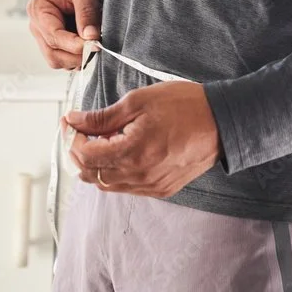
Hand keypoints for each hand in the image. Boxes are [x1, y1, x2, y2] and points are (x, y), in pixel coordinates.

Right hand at [27, 0, 105, 69]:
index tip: (94, 45)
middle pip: (52, 53)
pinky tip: (88, 45)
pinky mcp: (54, 43)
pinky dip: (77, 58)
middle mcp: (37, 24)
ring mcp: (43, 35)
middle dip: (76, 54)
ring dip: (77, 58)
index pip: (53, 35)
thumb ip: (87, 13)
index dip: (74, 44)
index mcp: (39, 8)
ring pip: (57, 60)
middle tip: (97, 47)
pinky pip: (63, 59)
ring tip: (93, 44)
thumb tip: (90, 38)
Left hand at [63, 80, 222, 196]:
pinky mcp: (161, 189)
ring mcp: (151, 186)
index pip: (85, 155)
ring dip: (96, 164)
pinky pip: (126, 187)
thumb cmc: (184, 105)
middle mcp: (139, 176)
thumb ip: (102, 117)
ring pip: (107, 184)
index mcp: (132, 152)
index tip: (69, 122)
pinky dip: (114, 172)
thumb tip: (75, 121)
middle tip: (80, 129)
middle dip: (79, 152)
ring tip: (99, 139)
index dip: (71, 138)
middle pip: (91, 174)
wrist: (222, 122)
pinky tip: (120, 151)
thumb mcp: (138, 101)